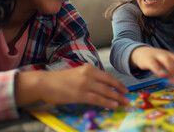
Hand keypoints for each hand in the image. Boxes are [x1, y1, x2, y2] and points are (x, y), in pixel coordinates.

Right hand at [15, 64, 129, 108]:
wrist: (45, 83)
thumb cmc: (59, 80)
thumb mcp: (77, 74)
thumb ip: (89, 78)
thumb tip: (100, 86)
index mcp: (89, 69)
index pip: (108, 77)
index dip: (118, 84)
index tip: (125, 90)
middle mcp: (89, 75)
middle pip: (109, 84)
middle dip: (120, 92)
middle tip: (128, 98)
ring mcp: (85, 84)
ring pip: (105, 92)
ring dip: (116, 98)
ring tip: (124, 103)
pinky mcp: (80, 94)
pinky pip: (97, 99)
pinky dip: (107, 102)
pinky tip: (113, 105)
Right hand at [130, 47, 173, 83]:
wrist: (140, 52)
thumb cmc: (155, 60)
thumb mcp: (166, 63)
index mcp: (172, 56)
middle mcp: (167, 55)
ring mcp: (157, 56)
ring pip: (168, 60)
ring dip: (173, 71)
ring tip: (173, 81)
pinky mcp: (148, 60)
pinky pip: (154, 64)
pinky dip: (159, 70)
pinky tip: (162, 76)